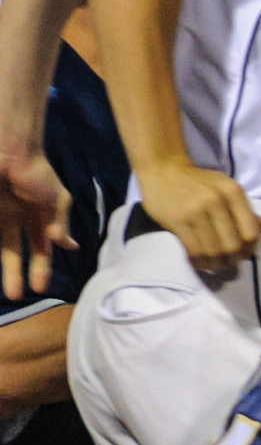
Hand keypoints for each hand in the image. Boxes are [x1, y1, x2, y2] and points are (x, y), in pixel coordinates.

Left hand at [0, 145, 68, 301]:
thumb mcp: (57, 200)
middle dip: (14, 274)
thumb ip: (60, 223)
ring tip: (6, 288)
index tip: (39, 288)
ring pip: (0, 246)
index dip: (40, 268)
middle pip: (13, 252)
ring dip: (3, 266)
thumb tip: (69, 246)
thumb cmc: (36, 172)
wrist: (9, 148)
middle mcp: (15, 219)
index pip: (39, 248)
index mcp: (36, 218)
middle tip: (15, 296)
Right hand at [136, 159, 260, 277]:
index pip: (251, 233)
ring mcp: (195, 210)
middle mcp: (216, 200)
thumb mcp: (227, 191)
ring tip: (213, 264)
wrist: (163, 170)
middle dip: (232, 260)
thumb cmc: (200, 183)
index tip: (243, 255)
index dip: (249, 250)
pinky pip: (194, 250)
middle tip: (226, 263)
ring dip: (215, 264)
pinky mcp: (177, 219)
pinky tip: (198, 261)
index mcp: (234, 193)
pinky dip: (199, 261)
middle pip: (233, 245)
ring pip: (214, 250)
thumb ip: (248, 212)